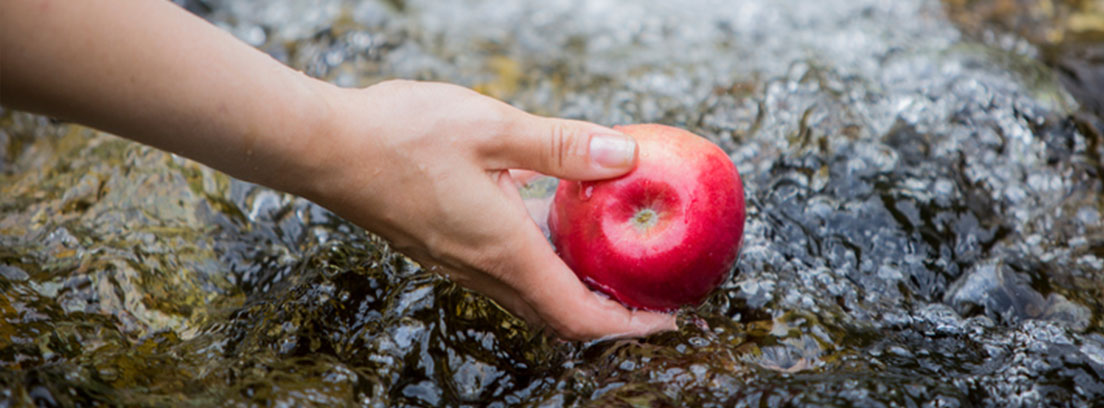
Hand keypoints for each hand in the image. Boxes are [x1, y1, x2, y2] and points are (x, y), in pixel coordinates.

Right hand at [304, 80, 676, 340]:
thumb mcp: (492, 128)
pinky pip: (505, 274)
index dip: (629, 325)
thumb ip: (562, 145)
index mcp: (503, 249)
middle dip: (610, 316)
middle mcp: (482, 268)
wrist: (323, 147)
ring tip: (613, 264)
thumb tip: (625, 155)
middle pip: (558, 317)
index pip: (578, 314)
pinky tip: (552, 225)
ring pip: (531, 297)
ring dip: (576, 294)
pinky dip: (543, 268)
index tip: (669, 316)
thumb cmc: (399, 136)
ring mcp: (458, 261)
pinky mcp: (442, 247)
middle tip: (651, 294)